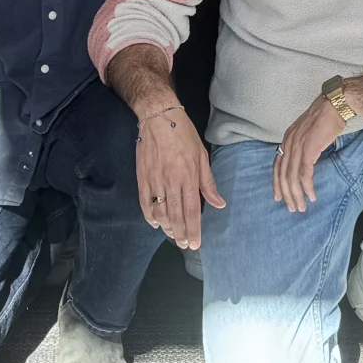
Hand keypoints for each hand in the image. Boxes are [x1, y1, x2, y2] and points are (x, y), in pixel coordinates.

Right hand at [133, 101, 221, 249]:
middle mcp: (171, 182)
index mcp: (188, 177)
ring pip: (160, 212)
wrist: (159, 117)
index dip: (194, 230)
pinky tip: (155, 223)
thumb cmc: (183, 134)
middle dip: (181, 234)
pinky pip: (145, 203)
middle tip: (185, 245)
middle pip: (176, 216)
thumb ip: (208, 183)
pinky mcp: (142, 177)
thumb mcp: (202, 156)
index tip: (196, 244)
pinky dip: (149, 216)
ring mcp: (155, 181)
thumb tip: (219, 204)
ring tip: (173, 236)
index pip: (192, 211)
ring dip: (167, 228)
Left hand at [273, 90, 348, 212]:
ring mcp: (298, 146)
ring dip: (297, 194)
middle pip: (283, 174)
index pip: (277, 165)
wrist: (335, 105)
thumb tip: (305, 161)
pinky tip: (312, 196)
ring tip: (302, 206)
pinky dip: (307, 187)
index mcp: (287, 139)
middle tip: (292, 208)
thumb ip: (303, 145)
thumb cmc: (325, 117)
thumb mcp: (308, 132)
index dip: (277, 183)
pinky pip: (305, 174)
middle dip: (287, 194)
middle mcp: (289, 143)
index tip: (279, 197)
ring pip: (292, 177)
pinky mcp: (309, 149)